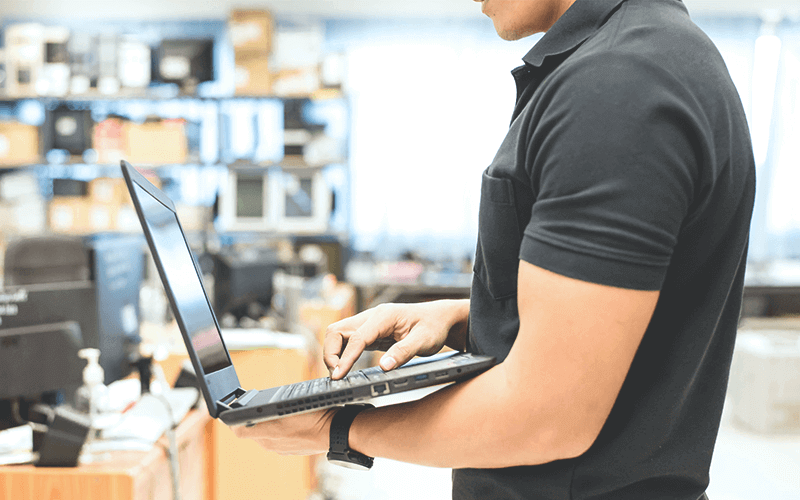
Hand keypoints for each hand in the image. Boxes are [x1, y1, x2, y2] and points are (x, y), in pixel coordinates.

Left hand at [232, 408, 337, 455]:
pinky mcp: (290, 449)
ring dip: (265, 424)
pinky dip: (279, 430)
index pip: (238, 429)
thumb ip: (262, 413)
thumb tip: (242, 419)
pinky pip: (277, 439)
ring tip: (275, 413)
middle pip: (250, 431)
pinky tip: (288, 422)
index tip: (231, 410)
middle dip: (250, 419)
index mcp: (266, 433)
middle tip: (254, 406)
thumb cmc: (314, 415)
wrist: (335, 430)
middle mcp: (270, 444)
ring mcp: (280, 448)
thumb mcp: (287, 405)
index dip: (232, 419)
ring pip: (264, 434)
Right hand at [324, 299, 468, 379]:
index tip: (338, 375)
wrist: (439, 319)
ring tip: (339, 373)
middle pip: (337, 330)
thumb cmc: (433, 326)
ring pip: (339, 334)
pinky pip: (349, 341)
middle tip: (336, 376)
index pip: (356, 337)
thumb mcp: (425, 341)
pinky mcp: (370, 333)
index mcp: (384, 316)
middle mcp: (372, 317)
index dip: (345, 357)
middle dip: (330, 353)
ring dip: (334, 353)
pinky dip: (343, 354)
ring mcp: (369, 324)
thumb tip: (384, 367)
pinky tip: (346, 368)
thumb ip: (404, 352)